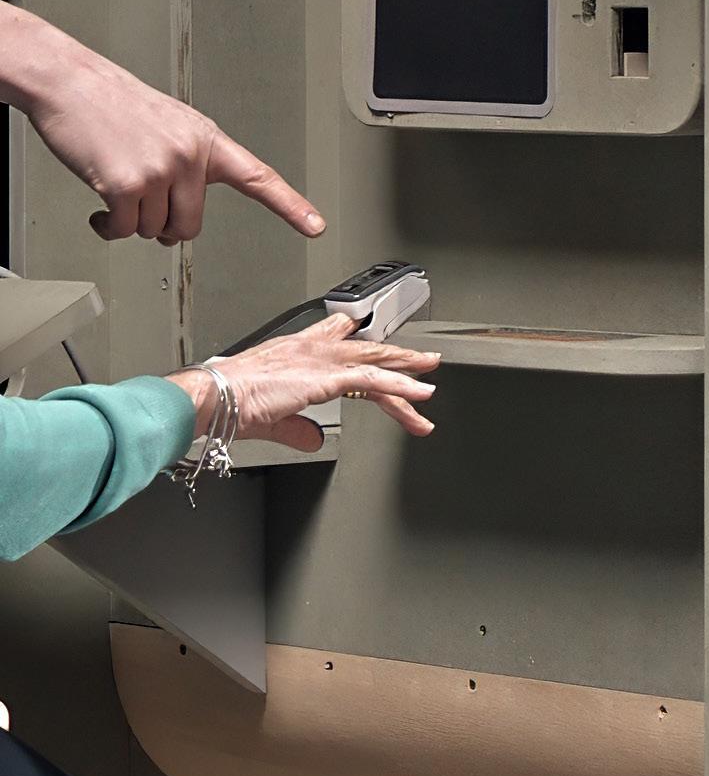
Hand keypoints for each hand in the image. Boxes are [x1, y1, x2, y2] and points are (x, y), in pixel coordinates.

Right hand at [2, 10, 322, 244]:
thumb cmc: (117, 105)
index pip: (258, 178)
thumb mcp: (172, 126)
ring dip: (131, 220)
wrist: (74, 84)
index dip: (290, 206)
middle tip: (144, 205)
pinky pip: (122, 230)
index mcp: (208, 140)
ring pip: (153, 230)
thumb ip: (189, 165)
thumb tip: (180, 218)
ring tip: (118, 187)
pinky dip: (108, 227)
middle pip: (190, 225)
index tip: (316, 226)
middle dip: (164, 226)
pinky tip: (100, 208)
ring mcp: (160, 170)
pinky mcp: (124, 184)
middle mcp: (191, 155)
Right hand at [172, 313, 441, 453]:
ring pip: (376, 362)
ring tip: (430, 383)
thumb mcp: (270, 417)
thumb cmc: (226, 402)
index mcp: (296, 350)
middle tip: (422, 363)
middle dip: (396, 357)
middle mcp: (313, 348)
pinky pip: (373, 379)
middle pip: (366, 351)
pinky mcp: (327, 376)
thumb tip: (313, 440)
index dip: (362, 338)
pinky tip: (418, 395)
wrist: (211, 397)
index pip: (338, 336)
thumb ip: (297, 428)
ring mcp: (322, 359)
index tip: (380, 342)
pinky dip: (400, 386)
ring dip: (407, 373)